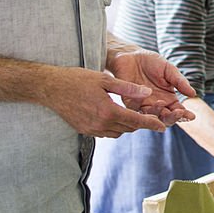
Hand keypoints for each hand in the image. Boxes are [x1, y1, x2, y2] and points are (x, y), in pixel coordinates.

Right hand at [41, 66, 169, 137]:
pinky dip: (114, 127)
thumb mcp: (104, 79)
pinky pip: (105, 133)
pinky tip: (115, 117)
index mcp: (108, 111)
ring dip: (127, 126)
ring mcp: (91, 129)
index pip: (135, 121)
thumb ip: (127, 87)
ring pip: (117, 132)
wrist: (51, 88)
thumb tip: (147, 92)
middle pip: (128, 128)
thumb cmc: (77, 80)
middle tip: (151, 117)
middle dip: (141, 124)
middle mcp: (100, 124)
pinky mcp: (84, 131)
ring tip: (134, 116)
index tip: (163, 127)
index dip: (151, 124)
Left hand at [108, 49, 196, 125]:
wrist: (131, 55)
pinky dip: (141, 106)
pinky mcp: (129, 101)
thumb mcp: (169, 70)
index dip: (184, 115)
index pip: (178, 111)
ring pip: (151, 117)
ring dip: (157, 112)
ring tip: (161, 102)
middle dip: (173, 117)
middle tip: (179, 112)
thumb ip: (179, 82)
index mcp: (168, 99)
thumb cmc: (151, 62)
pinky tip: (148, 98)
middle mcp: (156, 105)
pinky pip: (135, 108)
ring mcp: (143, 105)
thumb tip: (193, 94)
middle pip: (166, 119)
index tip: (191, 116)